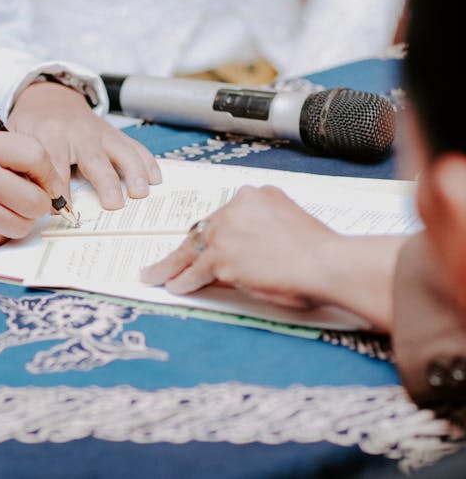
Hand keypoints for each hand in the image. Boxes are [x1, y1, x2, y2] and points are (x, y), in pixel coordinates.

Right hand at [0, 129, 64, 253]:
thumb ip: (11, 157)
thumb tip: (53, 183)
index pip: (37, 157)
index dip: (50, 177)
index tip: (49, 187)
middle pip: (36, 199)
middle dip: (38, 207)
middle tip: (26, 205)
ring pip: (23, 224)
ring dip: (18, 223)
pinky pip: (2, 238)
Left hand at [7, 81, 161, 208]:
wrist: (49, 97)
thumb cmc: (32, 124)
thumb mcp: (18, 139)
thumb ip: (23, 165)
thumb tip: (30, 199)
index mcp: (50, 135)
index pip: (55, 166)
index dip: (59, 190)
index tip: (63, 211)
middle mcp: (79, 132)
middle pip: (94, 159)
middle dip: (105, 182)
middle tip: (113, 205)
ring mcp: (100, 132)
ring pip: (121, 151)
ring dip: (134, 172)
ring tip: (141, 193)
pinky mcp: (115, 133)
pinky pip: (134, 146)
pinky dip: (147, 162)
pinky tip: (156, 179)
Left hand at [140, 185, 336, 308]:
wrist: (326, 263)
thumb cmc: (319, 250)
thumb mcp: (290, 221)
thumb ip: (265, 225)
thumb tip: (248, 245)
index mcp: (256, 195)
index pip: (224, 215)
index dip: (214, 233)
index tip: (208, 242)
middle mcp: (236, 207)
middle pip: (203, 230)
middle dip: (189, 247)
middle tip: (174, 259)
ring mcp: (226, 232)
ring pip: (191, 250)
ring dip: (171, 265)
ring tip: (155, 274)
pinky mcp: (221, 258)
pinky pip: (194, 271)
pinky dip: (182, 280)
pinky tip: (173, 286)